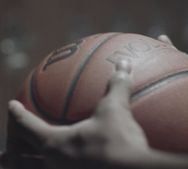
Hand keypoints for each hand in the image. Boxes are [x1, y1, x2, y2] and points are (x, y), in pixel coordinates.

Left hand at [2, 61, 149, 168]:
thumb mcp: (116, 111)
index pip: (26, 126)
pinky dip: (60, 168)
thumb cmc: (118, 143)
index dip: (18, 114)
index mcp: (54, 143)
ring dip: (31, 163)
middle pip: (21, 158)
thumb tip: (123, 63)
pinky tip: (72, 165)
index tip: (12, 105)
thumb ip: (117, 86)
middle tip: (13, 140)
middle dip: (13, 149)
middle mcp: (53, 163)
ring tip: (31, 158)